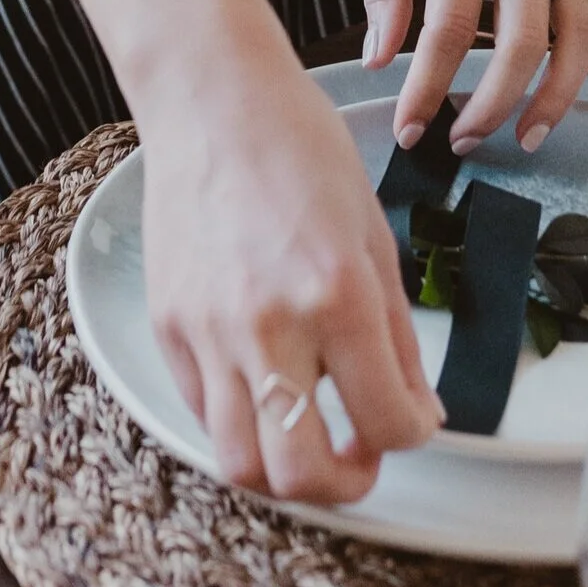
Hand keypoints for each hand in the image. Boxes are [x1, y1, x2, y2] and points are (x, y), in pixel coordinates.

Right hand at [133, 4, 443, 506]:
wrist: (212, 100)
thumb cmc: (300, 149)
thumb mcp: (374, 237)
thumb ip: (397, 337)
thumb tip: (419, 413)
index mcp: (337, 295)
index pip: (387, 423)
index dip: (411, 435)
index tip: (412, 422)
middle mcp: (269, 325)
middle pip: (302, 473)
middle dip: (343, 486)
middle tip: (359, 459)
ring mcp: (208, 332)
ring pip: (240, 463)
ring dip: (283, 471)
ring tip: (309, 437)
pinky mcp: (168, 328)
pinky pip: (203, 414)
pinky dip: (240, 424)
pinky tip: (266, 389)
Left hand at [362, 0, 587, 155]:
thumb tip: (380, 55)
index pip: (447, 30)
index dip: (427, 90)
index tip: (411, 128)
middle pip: (520, 47)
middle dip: (491, 108)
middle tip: (463, 141)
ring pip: (581, 36)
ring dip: (557, 96)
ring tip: (529, 133)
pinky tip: (566, 79)